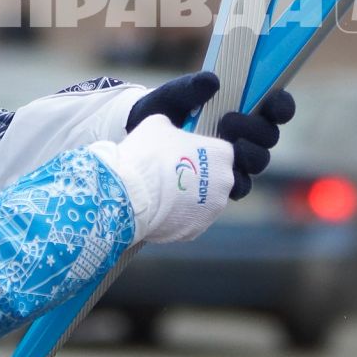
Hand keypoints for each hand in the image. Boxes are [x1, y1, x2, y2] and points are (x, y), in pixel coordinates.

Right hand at [105, 115, 236, 243]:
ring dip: (190, 199)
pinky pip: (190, 221)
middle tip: (174, 174)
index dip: (202, 153)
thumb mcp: (158, 125)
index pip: (221, 152)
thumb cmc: (148, 153)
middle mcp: (225, 183)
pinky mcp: (196, 230)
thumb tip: (169, 132)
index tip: (187, 154)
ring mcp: (212, 210)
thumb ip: (173, 129)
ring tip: (165, 194)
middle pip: (216, 179)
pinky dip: (179, 217)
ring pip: (204, 203)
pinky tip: (160, 209)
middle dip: (199, 178)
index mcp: (222, 154)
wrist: (131, 192)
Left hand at [127, 70, 295, 199]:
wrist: (140, 138)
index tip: (274, 103)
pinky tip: (219, 174)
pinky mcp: (223, 183)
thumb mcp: (172, 96)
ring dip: (248, 153)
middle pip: (270, 136)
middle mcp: (246, 135)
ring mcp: (236, 160)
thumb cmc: (163, 111)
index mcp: (244, 109)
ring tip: (226, 146)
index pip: (275, 107)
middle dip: (256, 129)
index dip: (282, 106)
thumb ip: (191, 87)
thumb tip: (212, 81)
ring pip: (259, 161)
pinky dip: (234, 181)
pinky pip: (240, 186)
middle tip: (228, 120)